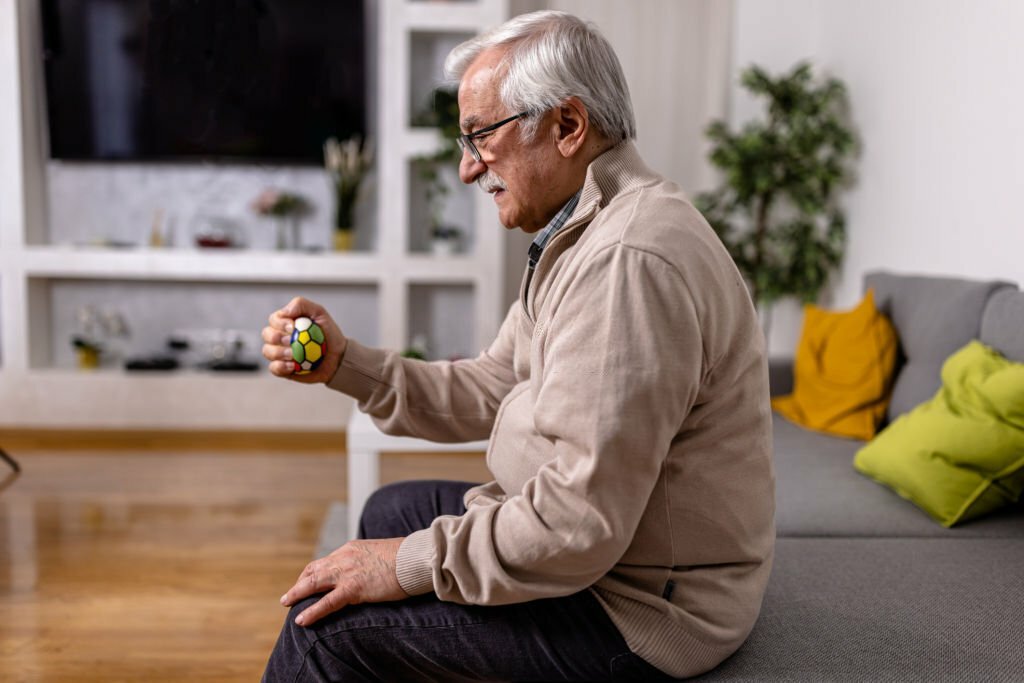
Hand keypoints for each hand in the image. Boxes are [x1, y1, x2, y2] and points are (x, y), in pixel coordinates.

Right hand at [261, 296, 346, 383]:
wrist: (338, 356)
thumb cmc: (328, 333)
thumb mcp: (319, 313)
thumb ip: (301, 305)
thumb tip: (284, 312)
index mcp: (285, 322)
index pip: (274, 319)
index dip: (280, 323)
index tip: (293, 327)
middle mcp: (278, 337)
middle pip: (266, 335)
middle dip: (277, 337)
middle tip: (292, 341)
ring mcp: (279, 353)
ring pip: (267, 351)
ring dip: (279, 353)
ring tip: (294, 355)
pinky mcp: (283, 368)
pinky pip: (274, 368)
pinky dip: (281, 367)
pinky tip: (293, 366)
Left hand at [280, 538, 407, 626]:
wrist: (414, 558)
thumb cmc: (405, 557)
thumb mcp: (381, 553)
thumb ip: (369, 560)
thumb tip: (370, 569)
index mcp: (351, 548)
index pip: (325, 560)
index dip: (312, 572)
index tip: (307, 581)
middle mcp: (344, 557)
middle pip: (313, 570)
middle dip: (300, 583)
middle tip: (290, 595)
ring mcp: (347, 572)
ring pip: (313, 584)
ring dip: (296, 594)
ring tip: (286, 603)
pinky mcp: (353, 588)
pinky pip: (327, 602)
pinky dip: (312, 612)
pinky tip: (301, 620)